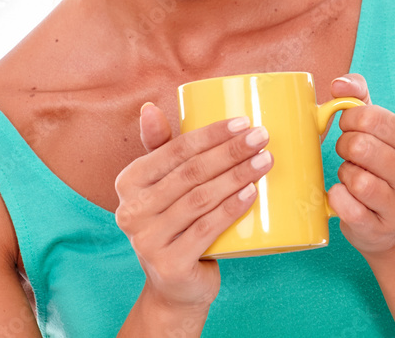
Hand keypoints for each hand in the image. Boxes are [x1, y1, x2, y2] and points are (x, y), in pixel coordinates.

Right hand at [114, 103, 272, 311]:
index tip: (244, 121)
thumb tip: (149, 108)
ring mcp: (147, 240)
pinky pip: (206, 228)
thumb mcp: (162, 186)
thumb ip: (159, 149)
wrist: (174, 288)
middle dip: (231, 151)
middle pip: (191, 173)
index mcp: (128, 183)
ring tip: (265, 160)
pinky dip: (231, 208)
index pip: (174, 150)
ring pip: (201, 199)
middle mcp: (131, 211)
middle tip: (262, 137)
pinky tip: (252, 192)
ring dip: (237, 175)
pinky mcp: (169, 264)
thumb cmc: (174, 224)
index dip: (211, 134)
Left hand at [327, 74, 394, 256]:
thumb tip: (338, 85)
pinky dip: (337, 197)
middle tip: (349, 152)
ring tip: (351, 175)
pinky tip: (345, 196)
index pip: (373, 118)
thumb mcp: (379, 128)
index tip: (349, 126)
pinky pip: (346, 206)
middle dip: (344, 145)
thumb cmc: (382, 165)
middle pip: (361, 147)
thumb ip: (359, 96)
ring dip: (344, 173)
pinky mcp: (381, 230)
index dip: (350, 118)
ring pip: (355, 179)